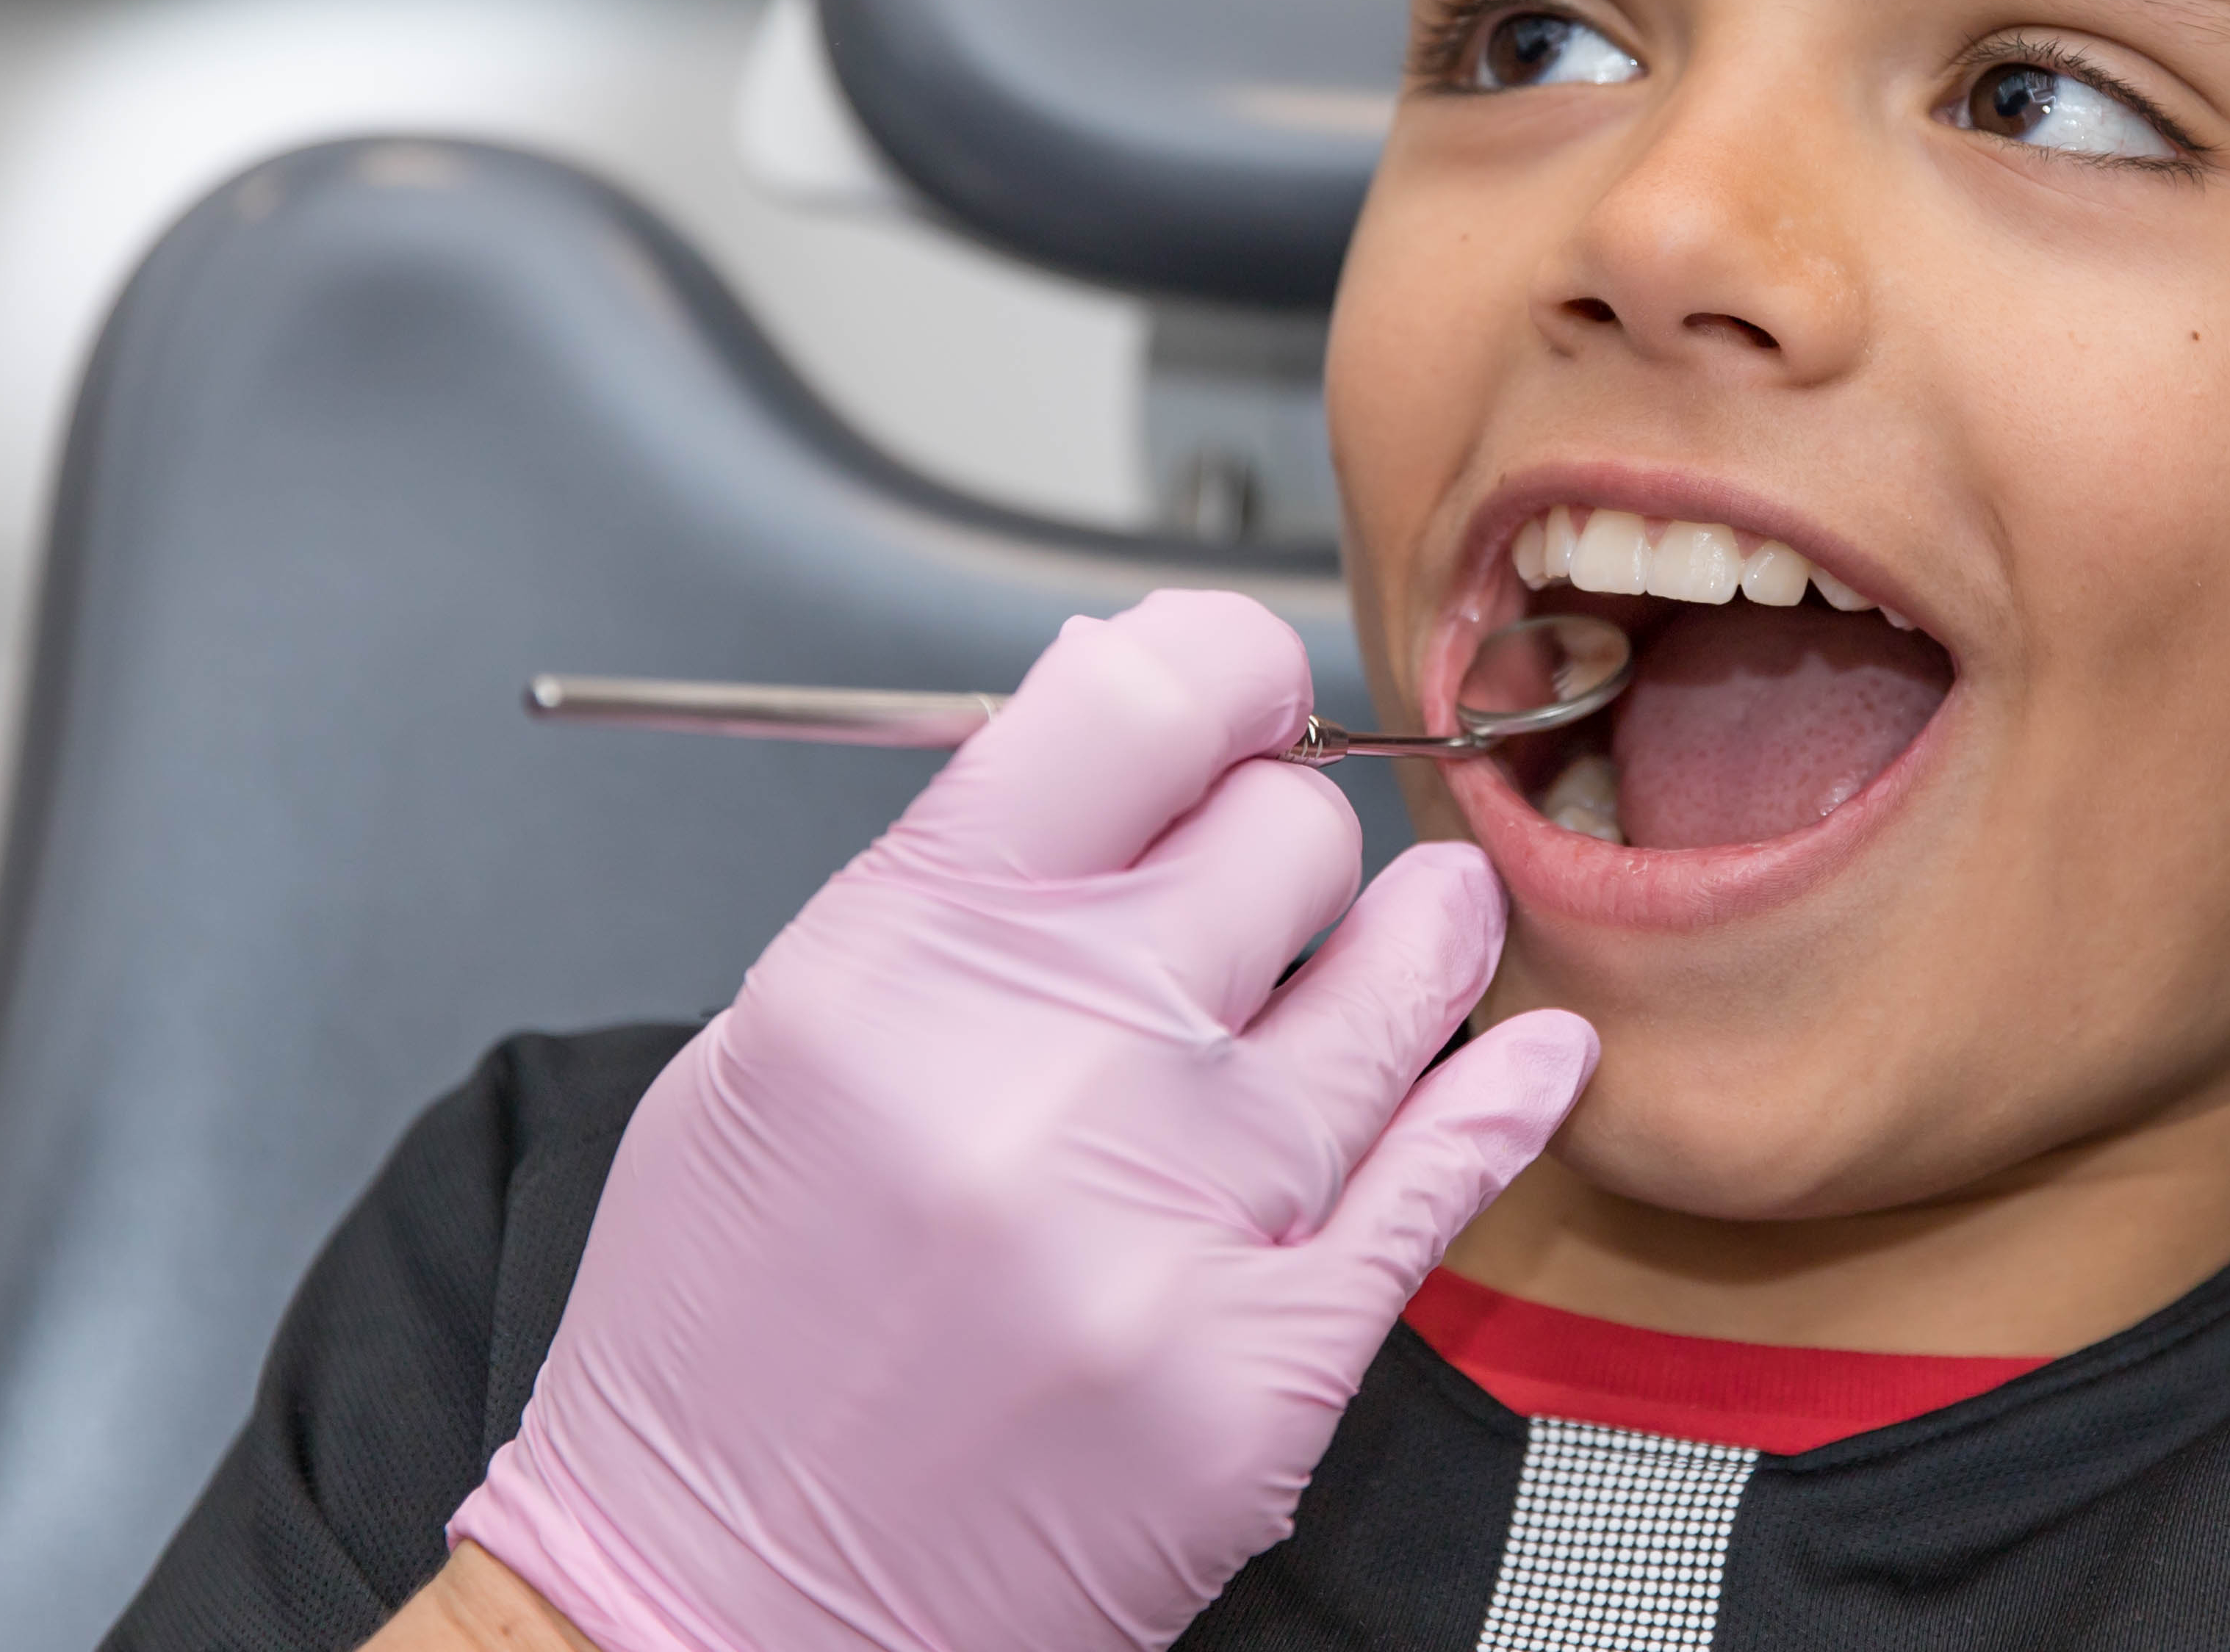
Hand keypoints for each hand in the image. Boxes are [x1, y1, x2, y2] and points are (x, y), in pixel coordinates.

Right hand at [445, 591, 1593, 1651]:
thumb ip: (961, 880)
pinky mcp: (1259, 1370)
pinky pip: (1447, 1174)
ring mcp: (1166, 1222)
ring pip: (1403, 976)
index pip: (1136, 702)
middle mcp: (1040, 1071)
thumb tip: (1126, 709)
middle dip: (1287, 838)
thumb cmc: (728, 1336)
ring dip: (1421, 938)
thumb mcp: (780, 1046)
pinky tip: (1527, 1052)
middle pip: (1289, 833)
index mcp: (898, 963)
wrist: (702, 1613)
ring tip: (1425, 925)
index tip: (1243, 697)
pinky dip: (1503, 1095)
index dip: (1221, 671)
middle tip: (1270, 882)